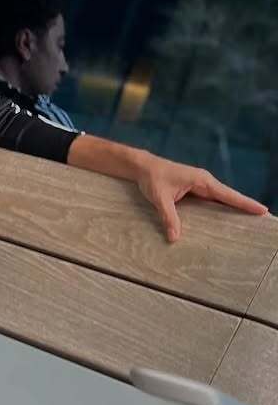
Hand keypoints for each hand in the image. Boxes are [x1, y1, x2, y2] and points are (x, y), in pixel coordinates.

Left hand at [135, 154, 267, 242]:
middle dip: (245, 207)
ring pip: (221, 200)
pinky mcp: (194, 190)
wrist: (142, 167)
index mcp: (202, 180)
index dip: (245, 203)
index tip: (262, 210)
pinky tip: (226, 219)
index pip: (228, 195)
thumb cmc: (152, 178)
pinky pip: (212, 201)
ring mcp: (200, 186)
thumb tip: (175, 237)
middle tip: (262, 219)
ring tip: (250, 221)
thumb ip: (168, 216)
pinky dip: (221, 208)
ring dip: (234, 208)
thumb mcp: (160, 198)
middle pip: (230, 198)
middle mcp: (205, 182)